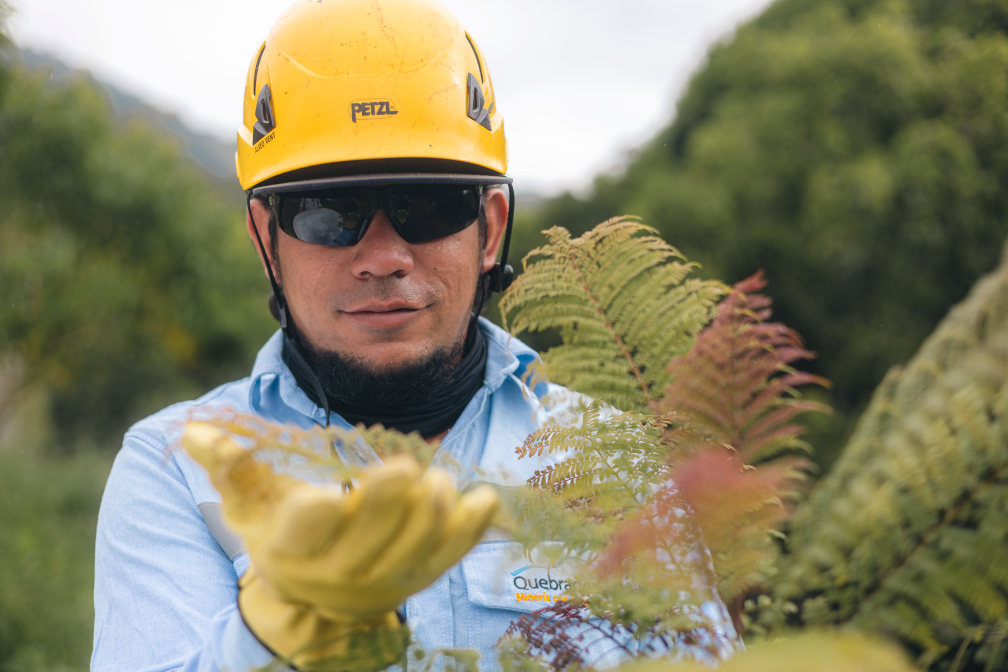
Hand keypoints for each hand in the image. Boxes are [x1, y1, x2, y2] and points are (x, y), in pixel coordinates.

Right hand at [183, 422, 498, 667]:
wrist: (316, 595)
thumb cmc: (280, 535)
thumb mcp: (250, 505)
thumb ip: (229, 465)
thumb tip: (192, 429)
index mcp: (292, 548)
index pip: (304, 531)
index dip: (317, 514)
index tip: (330, 494)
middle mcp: (338, 573)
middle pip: (370, 538)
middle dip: (389, 503)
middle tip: (407, 467)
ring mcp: (385, 581)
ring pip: (416, 548)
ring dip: (433, 514)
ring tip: (441, 481)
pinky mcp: (420, 578)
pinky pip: (450, 555)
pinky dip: (470, 530)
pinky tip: (483, 500)